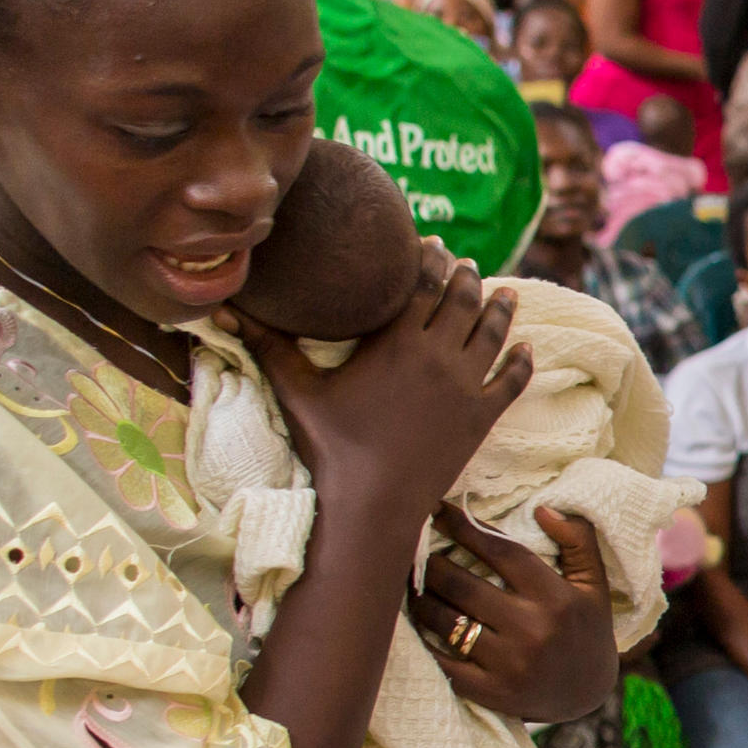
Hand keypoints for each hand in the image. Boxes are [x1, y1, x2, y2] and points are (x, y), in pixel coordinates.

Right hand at [244, 242, 528, 530]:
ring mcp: (465, 387)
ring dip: (500, 309)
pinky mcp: (481, 419)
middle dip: (466, 277)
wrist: (372, 504)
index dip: (431, 259)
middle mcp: (438, 356)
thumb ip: (266, 345)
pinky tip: (527, 349)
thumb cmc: (331, 446)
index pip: (422, 283)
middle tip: (467, 264)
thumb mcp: (296, 391)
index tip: (434, 244)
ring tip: (504, 292)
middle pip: (462, 300)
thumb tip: (220, 309)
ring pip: (493, 334)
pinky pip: (510, 382)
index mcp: (396, 341)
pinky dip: (521, 362)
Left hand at [416, 502, 619, 723]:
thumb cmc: (586, 629)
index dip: (465, 528)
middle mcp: (533, 630)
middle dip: (432, 565)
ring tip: (411, 585)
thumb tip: (541, 509)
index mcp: (555, 598)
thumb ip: (578, 540)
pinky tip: (414, 625)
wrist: (589, 694)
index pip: (501, 552)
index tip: (438, 511)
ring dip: (421, 600)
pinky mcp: (493, 693)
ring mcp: (511, 665)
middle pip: (464, 586)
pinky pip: (444, 665)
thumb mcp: (593, 583)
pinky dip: (423, 643)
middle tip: (415, 552)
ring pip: (447, 622)